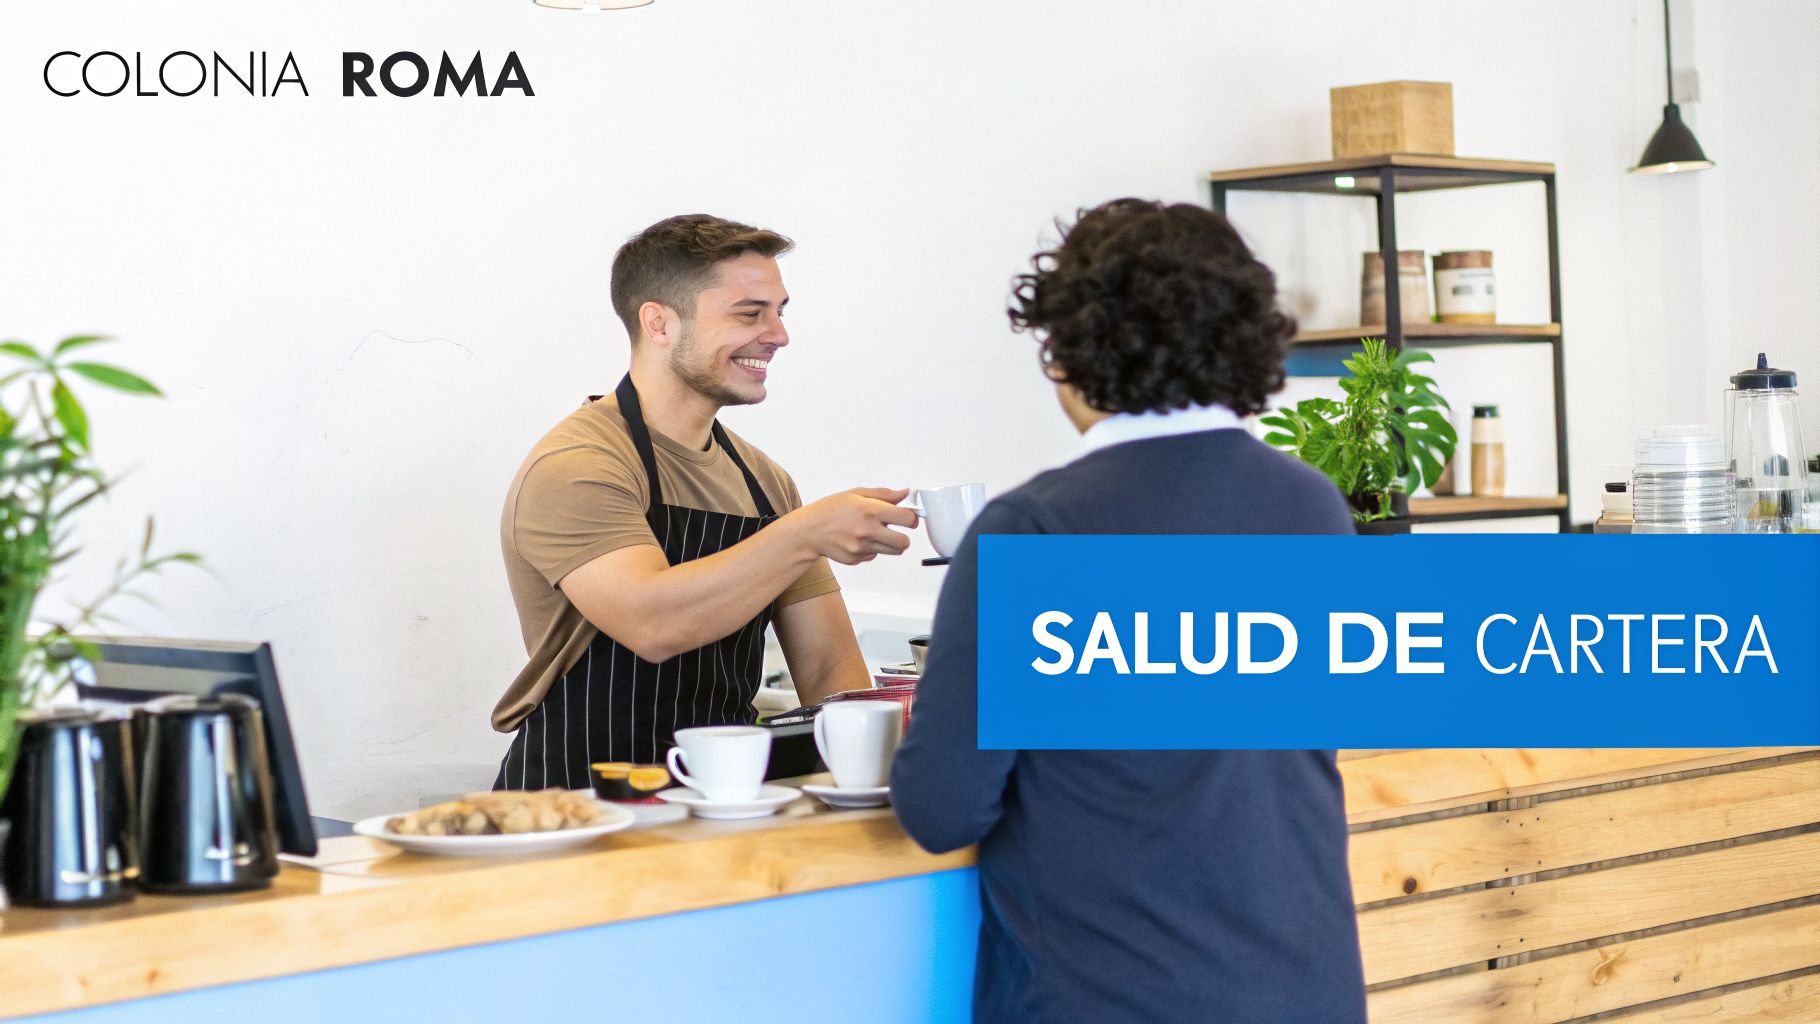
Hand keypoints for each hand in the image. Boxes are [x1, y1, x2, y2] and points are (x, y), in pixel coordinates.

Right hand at [788, 487, 918, 564]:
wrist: (808, 531)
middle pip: (904, 542)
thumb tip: (905, 493)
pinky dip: (872, 549)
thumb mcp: (856, 494)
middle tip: (895, 529)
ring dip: (890, 544)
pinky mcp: (856, 559)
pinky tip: (858, 540)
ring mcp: (862, 548)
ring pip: (892, 552)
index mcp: (870, 511)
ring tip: (876, 534)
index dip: (911, 518)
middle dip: (903, 536)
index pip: (907, 519)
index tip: (907, 517)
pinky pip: (874, 556)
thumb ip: (884, 494)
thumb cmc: (830, 509)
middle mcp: (868, 531)